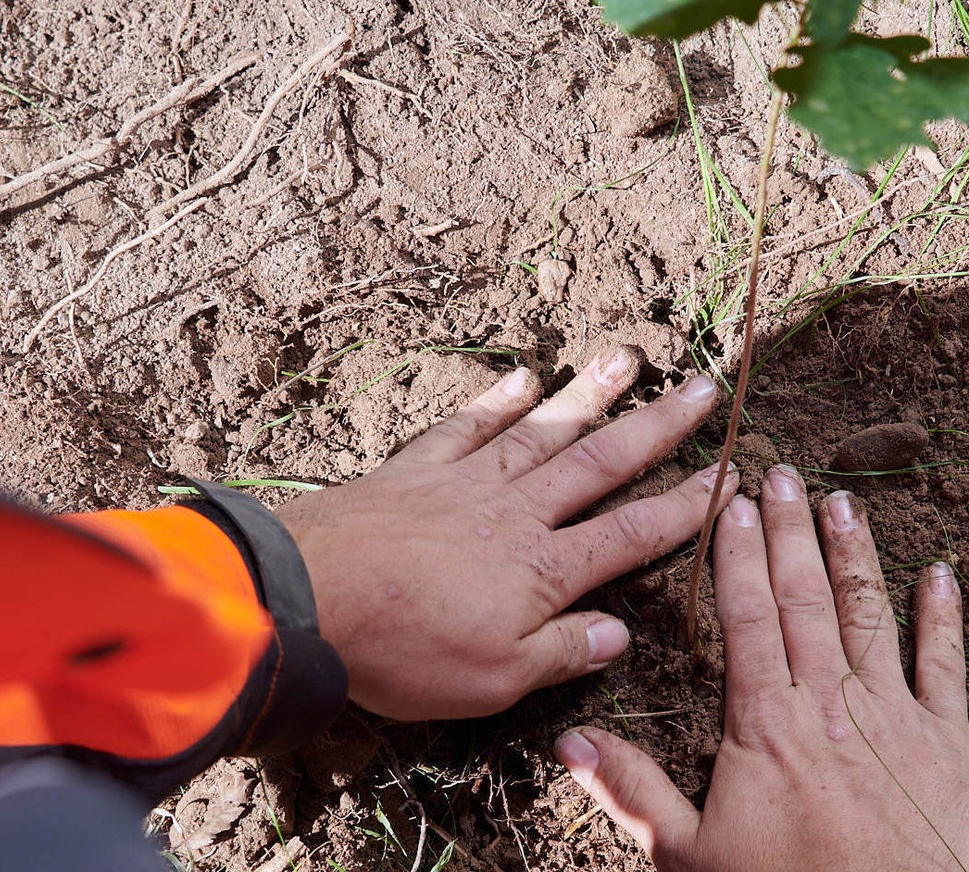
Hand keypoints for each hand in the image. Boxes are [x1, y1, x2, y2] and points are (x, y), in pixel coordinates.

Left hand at [275, 350, 733, 719]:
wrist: (313, 596)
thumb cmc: (405, 649)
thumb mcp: (494, 679)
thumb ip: (562, 651)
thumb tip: (622, 633)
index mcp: (541, 567)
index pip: (630, 534)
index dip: (683, 508)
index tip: (725, 478)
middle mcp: (516, 511)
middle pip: (600, 462)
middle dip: (657, 427)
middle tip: (702, 389)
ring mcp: (467, 480)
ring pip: (543, 430)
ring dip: (588, 395)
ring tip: (626, 358)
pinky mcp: (419, 468)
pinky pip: (467, 426)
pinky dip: (497, 401)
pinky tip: (523, 377)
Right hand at [555, 467, 968, 870]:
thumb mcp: (693, 859)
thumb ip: (633, 790)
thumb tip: (567, 738)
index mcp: (766, 724)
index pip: (746, 615)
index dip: (737, 555)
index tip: (733, 503)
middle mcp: (830, 705)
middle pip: (805, 599)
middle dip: (791, 532)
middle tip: (783, 473)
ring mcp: (896, 720)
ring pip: (869, 617)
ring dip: (854, 556)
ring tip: (842, 502)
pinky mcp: (950, 746)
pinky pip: (946, 669)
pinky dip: (944, 619)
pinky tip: (941, 575)